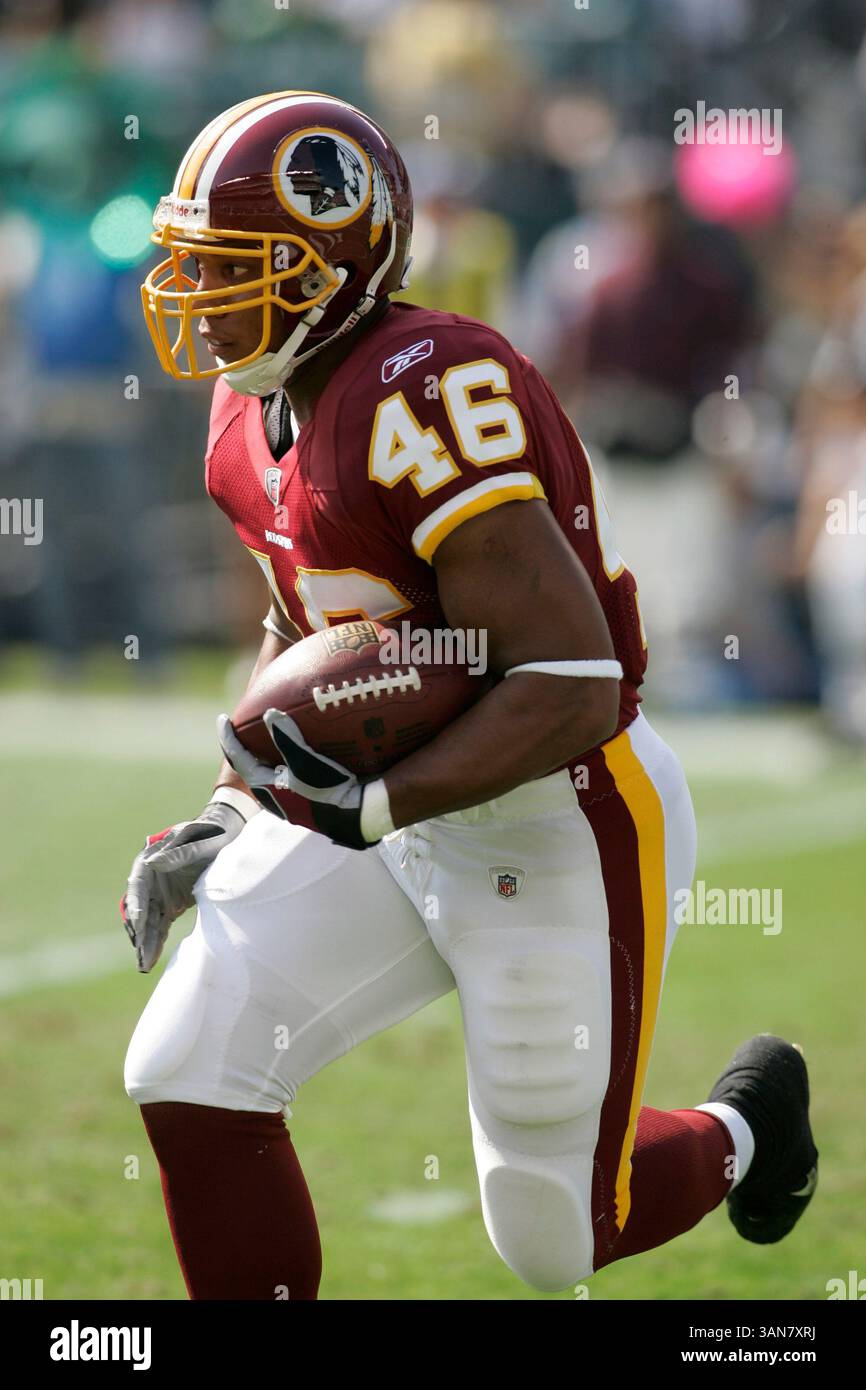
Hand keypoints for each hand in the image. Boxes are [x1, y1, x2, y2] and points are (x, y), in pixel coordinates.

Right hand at [121, 799, 249, 972]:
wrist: (228, 838)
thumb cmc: (212, 835)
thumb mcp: (200, 841)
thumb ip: (179, 852)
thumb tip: (152, 863)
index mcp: (152, 858)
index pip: (139, 882)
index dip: (136, 902)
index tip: (138, 922)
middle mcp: (151, 879)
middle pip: (141, 907)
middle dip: (140, 931)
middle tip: (141, 954)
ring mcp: (160, 893)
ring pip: (148, 921)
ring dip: (145, 942)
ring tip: (144, 965)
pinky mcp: (170, 905)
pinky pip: (159, 925)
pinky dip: (155, 942)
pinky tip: (150, 960)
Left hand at [217, 710, 375, 850]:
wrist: (355, 815)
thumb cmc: (328, 789)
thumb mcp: (305, 762)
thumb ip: (286, 738)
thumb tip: (269, 714)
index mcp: (265, 787)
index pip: (239, 758)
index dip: (229, 738)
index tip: (223, 718)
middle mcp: (273, 796)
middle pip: (251, 766)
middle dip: (247, 746)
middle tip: (246, 726)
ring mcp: (289, 799)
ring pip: (270, 772)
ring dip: (268, 753)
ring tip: (272, 735)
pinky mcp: (305, 799)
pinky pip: (288, 775)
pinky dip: (287, 759)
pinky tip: (301, 749)